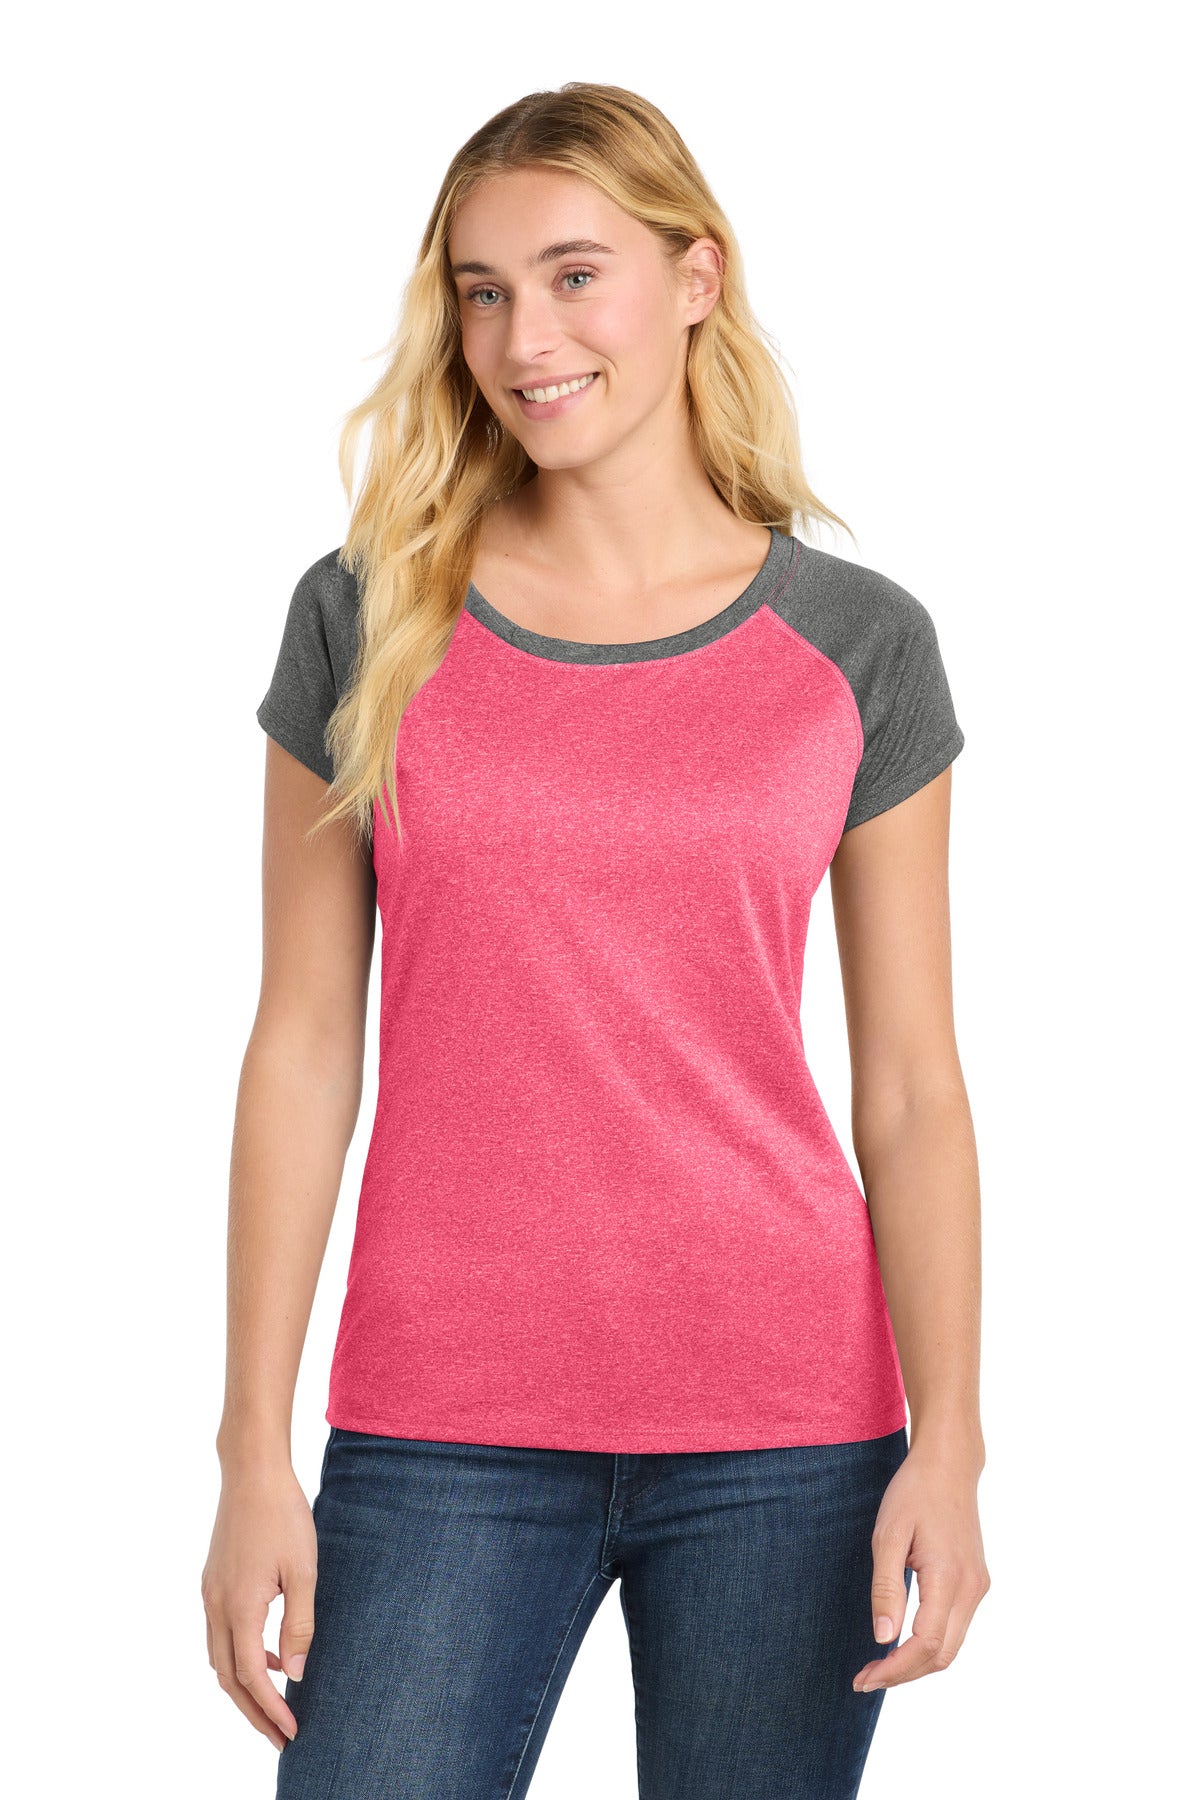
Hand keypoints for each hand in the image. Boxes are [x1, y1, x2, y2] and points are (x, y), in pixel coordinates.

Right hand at [201, 1462, 317, 1750]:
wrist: (252, 1471)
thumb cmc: (283, 1515)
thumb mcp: (303, 1572)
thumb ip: (299, 1627)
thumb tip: (294, 1676)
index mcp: (239, 1608)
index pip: (251, 1677)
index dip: (271, 1709)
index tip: (291, 1732)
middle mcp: (216, 1606)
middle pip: (228, 1678)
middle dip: (253, 1712)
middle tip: (279, 1737)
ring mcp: (210, 1593)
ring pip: (219, 1657)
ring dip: (244, 1685)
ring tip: (276, 1703)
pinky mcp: (212, 1580)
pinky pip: (221, 1633)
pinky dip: (240, 1655)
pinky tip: (270, 1653)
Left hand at [852, 1442, 989, 1693]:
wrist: (949, 1465)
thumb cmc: (913, 1493)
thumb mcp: (888, 1534)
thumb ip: (886, 1587)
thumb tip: (883, 1638)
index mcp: (949, 1577)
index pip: (925, 1645)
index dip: (895, 1669)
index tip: (864, 1678)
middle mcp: (971, 1588)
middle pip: (942, 1655)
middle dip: (904, 1674)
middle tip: (865, 1678)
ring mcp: (978, 1586)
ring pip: (952, 1646)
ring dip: (917, 1663)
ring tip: (880, 1666)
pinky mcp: (976, 1582)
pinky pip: (956, 1627)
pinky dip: (930, 1644)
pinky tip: (903, 1642)